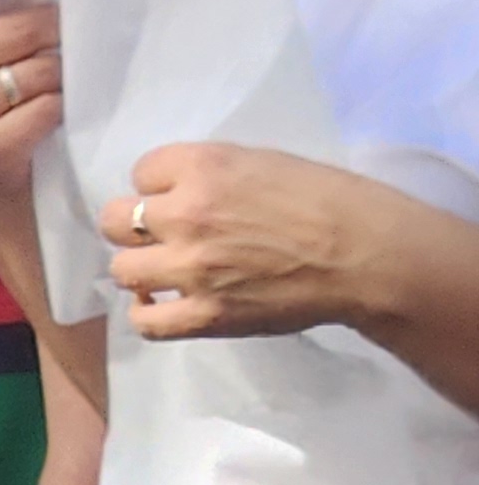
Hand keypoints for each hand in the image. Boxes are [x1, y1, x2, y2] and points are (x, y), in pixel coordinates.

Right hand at [0, 0, 62, 278]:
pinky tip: (61, 123)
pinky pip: (42, 110)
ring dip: (66, 78)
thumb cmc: (5, 127)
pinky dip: (61, 114)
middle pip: (22, 24)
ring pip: (40, 67)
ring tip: (68, 92)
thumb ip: (7, 21)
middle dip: (62, 31)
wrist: (3, 214)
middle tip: (77, 47)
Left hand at [106, 141, 386, 339]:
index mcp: (204, 167)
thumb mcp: (263, 162)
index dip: (159, 185)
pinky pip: (145, 321)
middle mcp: (187, 215)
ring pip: (122, 269)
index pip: (142, 171)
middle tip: (161, 234)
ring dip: (140, 268)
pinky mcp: (205, 314)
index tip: (180, 195)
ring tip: (164, 269)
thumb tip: (173, 192)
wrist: (368, 254)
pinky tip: (162, 304)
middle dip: (134, 226)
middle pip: (115, 220)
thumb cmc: (328, 200)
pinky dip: (147, 313)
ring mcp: (191, 268)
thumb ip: (211, 174)